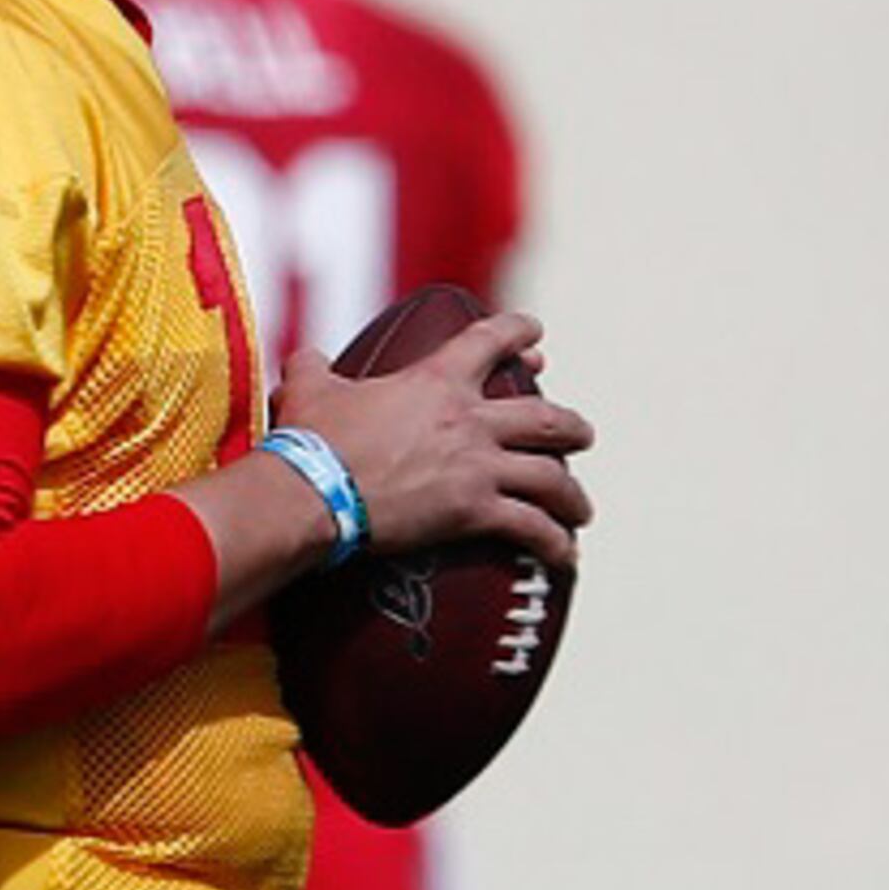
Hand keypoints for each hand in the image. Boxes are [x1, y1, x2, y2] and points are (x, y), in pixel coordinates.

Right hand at [270, 310, 595, 564]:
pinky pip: (532, 528)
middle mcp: (470, 420)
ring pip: (551, 476)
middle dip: (571, 428)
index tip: (535, 334)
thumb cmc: (309, 439)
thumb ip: (314, 366)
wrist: (312, 490)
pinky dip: (555, 543)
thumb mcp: (308, 388)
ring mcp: (477, 467)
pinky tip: (566, 556)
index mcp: (435, 382)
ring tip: (580, 507)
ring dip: (572, 494)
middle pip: (545, 418)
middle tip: (581, 435)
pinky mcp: (474, 511)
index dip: (518, 333)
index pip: (489, 342)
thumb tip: (306, 359)